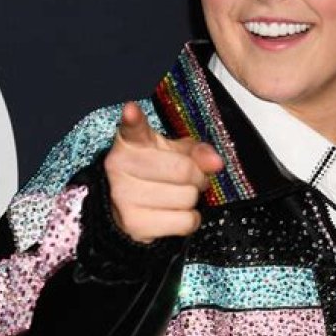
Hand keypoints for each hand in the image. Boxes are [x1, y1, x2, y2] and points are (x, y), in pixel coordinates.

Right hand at [103, 102, 223, 242]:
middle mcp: (120, 167)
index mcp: (130, 143)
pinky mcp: (135, 225)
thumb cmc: (155, 173)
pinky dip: (190, 219)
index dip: (133, 119)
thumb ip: (196, 152)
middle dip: (197, 177)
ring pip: (187, 198)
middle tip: (192, 179)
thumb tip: (216, 163)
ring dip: (192, 199)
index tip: (131, 110)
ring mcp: (124, 197)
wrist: (128, 206)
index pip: (133, 129)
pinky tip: (175, 212)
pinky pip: (185, 222)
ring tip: (178, 195)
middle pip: (183, 171)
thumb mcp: (174, 152)